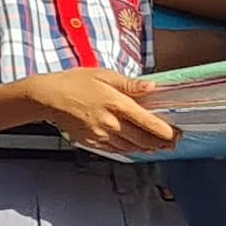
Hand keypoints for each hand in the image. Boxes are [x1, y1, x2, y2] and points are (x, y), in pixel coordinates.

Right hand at [28, 68, 178, 153]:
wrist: (47, 97)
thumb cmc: (74, 82)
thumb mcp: (103, 75)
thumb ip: (130, 84)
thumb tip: (152, 87)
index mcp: (117, 104)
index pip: (149, 123)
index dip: (167, 131)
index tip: (178, 134)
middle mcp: (111, 123)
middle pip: (144, 139)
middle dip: (162, 143)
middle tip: (173, 143)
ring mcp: (101, 135)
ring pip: (131, 147)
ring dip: (147, 148)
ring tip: (157, 147)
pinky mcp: (92, 141)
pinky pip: (116, 149)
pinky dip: (129, 150)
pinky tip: (135, 147)